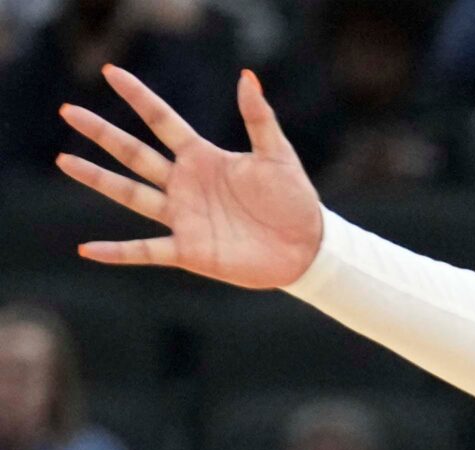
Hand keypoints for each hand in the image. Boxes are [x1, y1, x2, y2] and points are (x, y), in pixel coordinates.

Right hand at [56, 65, 323, 288]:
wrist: (308, 248)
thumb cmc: (294, 199)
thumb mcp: (278, 155)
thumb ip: (259, 118)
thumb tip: (247, 77)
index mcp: (203, 157)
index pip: (162, 121)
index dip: (138, 96)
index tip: (111, 72)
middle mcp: (185, 184)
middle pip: (135, 154)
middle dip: (103, 133)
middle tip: (69, 110)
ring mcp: (184, 217)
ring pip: (131, 195)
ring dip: (98, 179)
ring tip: (65, 161)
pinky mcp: (189, 250)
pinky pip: (146, 250)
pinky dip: (118, 252)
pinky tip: (88, 249)